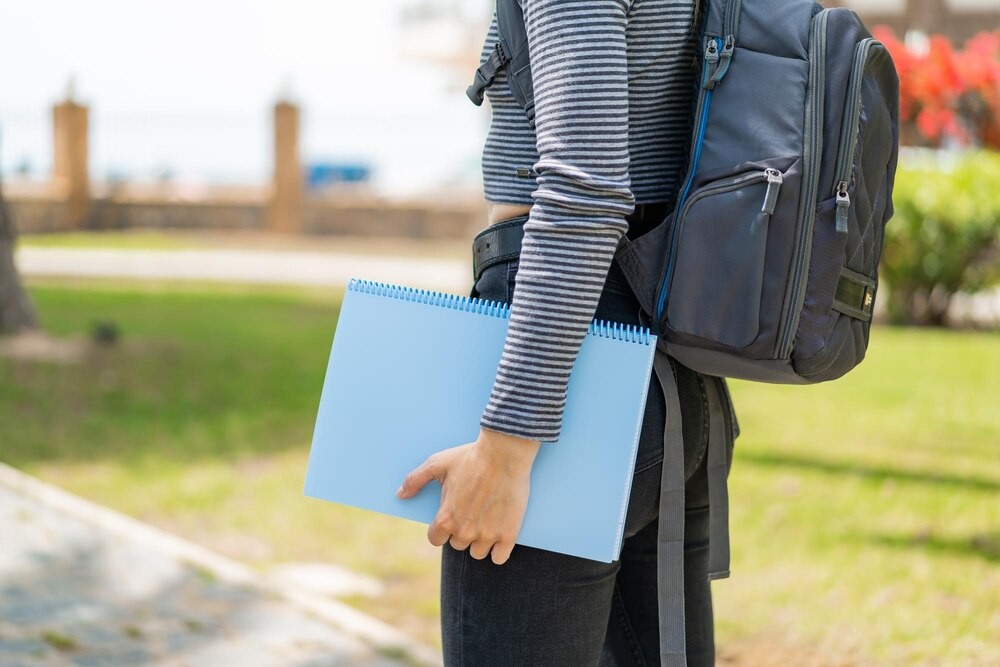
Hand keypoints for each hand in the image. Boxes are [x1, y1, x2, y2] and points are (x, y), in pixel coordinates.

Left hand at [396, 427, 540, 564]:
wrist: (505, 453)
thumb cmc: (469, 457)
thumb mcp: (437, 463)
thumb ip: (415, 480)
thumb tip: (400, 494)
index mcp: (445, 518)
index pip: (435, 539)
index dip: (441, 528)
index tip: (451, 517)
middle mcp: (464, 532)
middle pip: (458, 545)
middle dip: (462, 532)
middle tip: (472, 513)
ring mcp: (487, 535)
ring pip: (478, 553)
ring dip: (480, 541)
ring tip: (487, 522)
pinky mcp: (508, 534)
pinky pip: (499, 558)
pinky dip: (499, 550)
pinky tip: (500, 536)